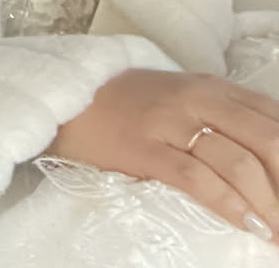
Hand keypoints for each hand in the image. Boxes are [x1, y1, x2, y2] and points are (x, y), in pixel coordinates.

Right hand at [49, 68, 278, 238]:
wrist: (65, 95)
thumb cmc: (129, 104)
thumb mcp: (185, 98)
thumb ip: (227, 118)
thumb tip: (270, 158)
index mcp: (214, 87)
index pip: (276, 120)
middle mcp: (198, 99)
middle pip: (269, 142)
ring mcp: (170, 123)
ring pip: (239, 163)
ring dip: (270, 206)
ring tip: (278, 235)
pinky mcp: (143, 148)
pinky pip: (197, 178)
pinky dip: (230, 206)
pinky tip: (248, 226)